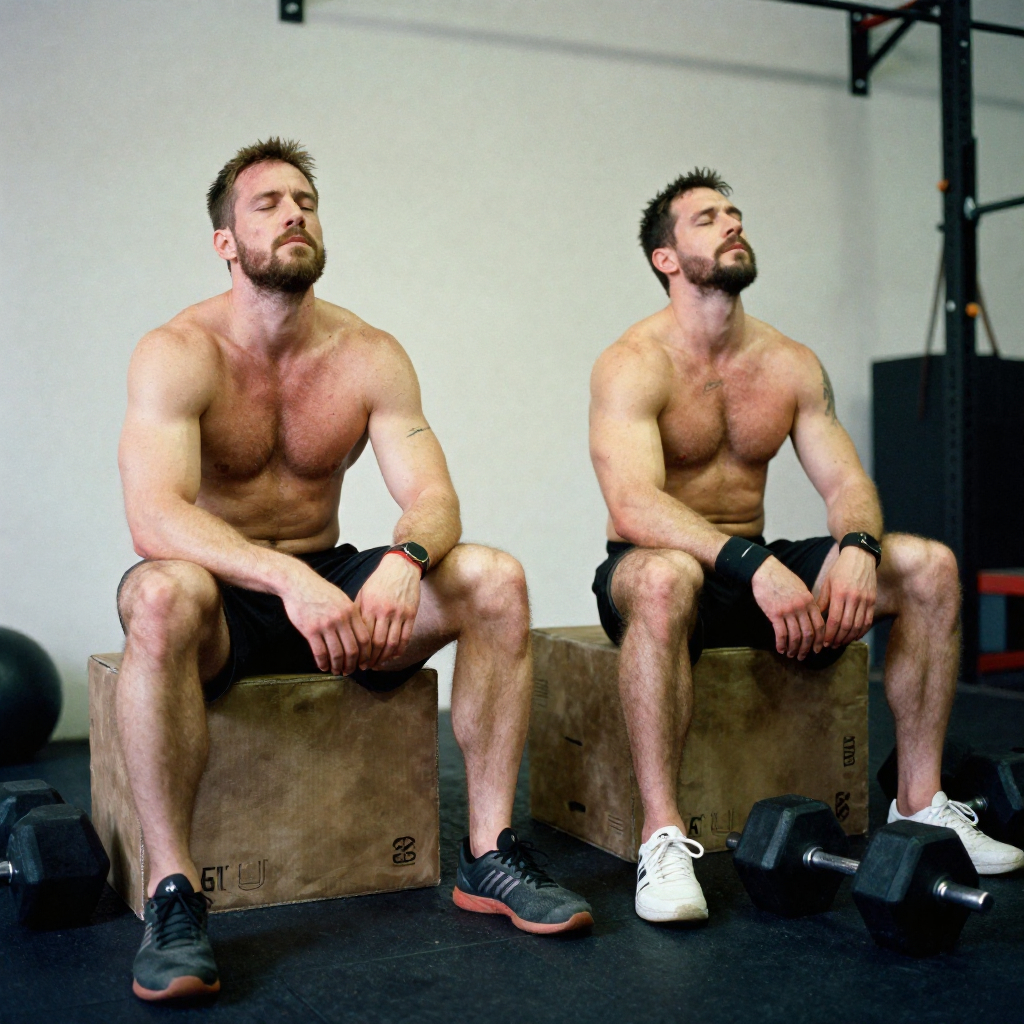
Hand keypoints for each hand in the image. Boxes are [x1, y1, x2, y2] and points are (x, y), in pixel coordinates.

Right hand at [280, 570, 371, 675]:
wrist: (298, 583)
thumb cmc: (321, 592)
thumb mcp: (342, 599)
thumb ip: (352, 615)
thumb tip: (361, 635)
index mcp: (351, 611)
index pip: (364, 639)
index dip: (366, 655)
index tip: (364, 664)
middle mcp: (341, 619)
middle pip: (352, 649)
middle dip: (352, 664)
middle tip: (350, 671)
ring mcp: (325, 625)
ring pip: (337, 653)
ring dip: (338, 666)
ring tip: (337, 671)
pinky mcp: (310, 630)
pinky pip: (320, 652)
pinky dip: (323, 663)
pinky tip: (323, 667)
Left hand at [355, 552, 421, 668]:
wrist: (401, 567)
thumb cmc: (379, 581)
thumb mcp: (364, 593)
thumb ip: (358, 612)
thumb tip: (348, 633)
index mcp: (369, 606)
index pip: (363, 635)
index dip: (359, 651)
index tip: (354, 660)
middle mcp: (384, 611)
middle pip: (377, 643)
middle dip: (370, 658)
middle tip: (365, 666)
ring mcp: (399, 613)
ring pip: (392, 643)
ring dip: (384, 657)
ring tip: (378, 664)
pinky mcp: (411, 614)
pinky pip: (406, 637)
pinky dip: (399, 649)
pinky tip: (393, 655)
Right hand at [751, 557, 825, 659]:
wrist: (765, 571)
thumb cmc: (782, 578)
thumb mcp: (800, 588)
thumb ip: (807, 602)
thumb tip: (811, 616)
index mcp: (809, 601)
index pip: (819, 625)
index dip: (820, 640)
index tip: (817, 648)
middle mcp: (801, 607)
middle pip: (809, 633)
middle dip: (807, 648)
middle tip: (804, 656)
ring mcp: (788, 611)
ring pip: (796, 636)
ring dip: (794, 648)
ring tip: (791, 655)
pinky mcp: (775, 613)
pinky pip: (781, 633)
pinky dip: (781, 644)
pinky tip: (780, 649)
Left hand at [817, 546, 876, 647]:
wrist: (860, 556)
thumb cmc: (840, 569)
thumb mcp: (827, 582)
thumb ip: (822, 600)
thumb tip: (815, 618)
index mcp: (839, 593)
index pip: (834, 619)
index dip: (829, 633)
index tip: (824, 642)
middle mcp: (854, 598)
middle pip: (847, 625)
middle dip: (838, 638)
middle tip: (831, 645)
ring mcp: (865, 600)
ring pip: (858, 625)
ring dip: (849, 637)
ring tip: (841, 643)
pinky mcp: (873, 600)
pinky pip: (868, 620)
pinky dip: (862, 631)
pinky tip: (854, 636)